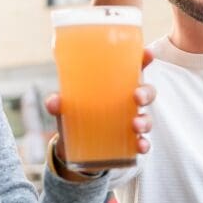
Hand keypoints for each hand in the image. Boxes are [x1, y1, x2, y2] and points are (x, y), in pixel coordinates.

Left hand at [45, 49, 156, 178]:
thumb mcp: (65, 107)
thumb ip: (58, 103)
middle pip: (146, 92)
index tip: (148, 54)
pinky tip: (140, 146)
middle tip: (137, 97)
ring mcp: (130, 122)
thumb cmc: (74, 115)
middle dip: (146, 93)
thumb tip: (54, 101)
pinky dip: (144, 144)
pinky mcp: (129, 143)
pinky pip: (142, 142)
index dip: (144, 59)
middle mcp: (127, 102)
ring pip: (147, 118)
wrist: (72, 149)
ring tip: (136, 125)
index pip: (134, 68)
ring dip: (145, 121)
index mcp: (115, 85)